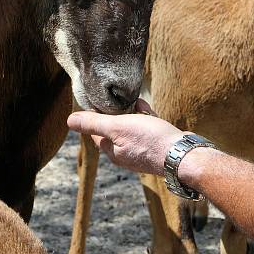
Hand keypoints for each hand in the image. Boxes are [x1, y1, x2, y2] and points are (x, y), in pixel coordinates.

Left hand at [66, 99, 185, 175]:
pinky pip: (146, 128)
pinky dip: (145, 117)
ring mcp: (141, 150)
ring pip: (131, 126)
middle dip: (117, 113)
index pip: (95, 130)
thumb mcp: (117, 127)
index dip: (96, 114)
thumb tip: (69, 121)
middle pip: (114, 128)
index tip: (99, 99)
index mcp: (112, 151)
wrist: (183, 154)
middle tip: (120, 99)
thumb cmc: (149, 140)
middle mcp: (125, 153)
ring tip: (136, 102)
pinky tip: (147, 109)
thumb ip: (93, 123)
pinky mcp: (156, 146)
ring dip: (132, 113)